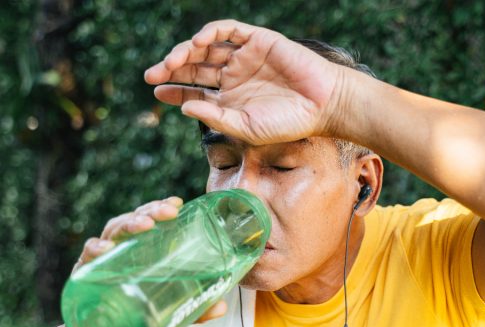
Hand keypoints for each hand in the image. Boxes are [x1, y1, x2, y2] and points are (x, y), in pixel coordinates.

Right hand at [73, 196, 226, 321]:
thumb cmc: (134, 314)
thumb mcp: (170, 310)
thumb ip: (195, 308)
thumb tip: (221, 306)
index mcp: (141, 250)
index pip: (151, 221)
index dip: (161, 208)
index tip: (178, 203)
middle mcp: (122, 249)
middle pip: (135, 220)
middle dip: (151, 211)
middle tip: (169, 212)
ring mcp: (102, 260)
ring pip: (112, 231)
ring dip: (129, 224)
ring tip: (145, 225)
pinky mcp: (85, 275)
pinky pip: (87, 257)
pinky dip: (95, 249)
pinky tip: (106, 248)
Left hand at [144, 19, 344, 144]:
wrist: (323, 104)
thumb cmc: (289, 123)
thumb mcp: (247, 128)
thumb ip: (216, 118)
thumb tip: (184, 106)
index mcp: (231, 100)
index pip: (195, 90)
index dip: (174, 89)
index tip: (156, 92)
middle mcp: (235, 76)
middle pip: (195, 66)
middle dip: (171, 68)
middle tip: (152, 75)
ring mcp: (245, 57)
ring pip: (206, 48)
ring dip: (185, 51)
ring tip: (170, 62)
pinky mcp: (257, 40)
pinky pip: (228, 30)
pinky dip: (210, 33)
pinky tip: (197, 43)